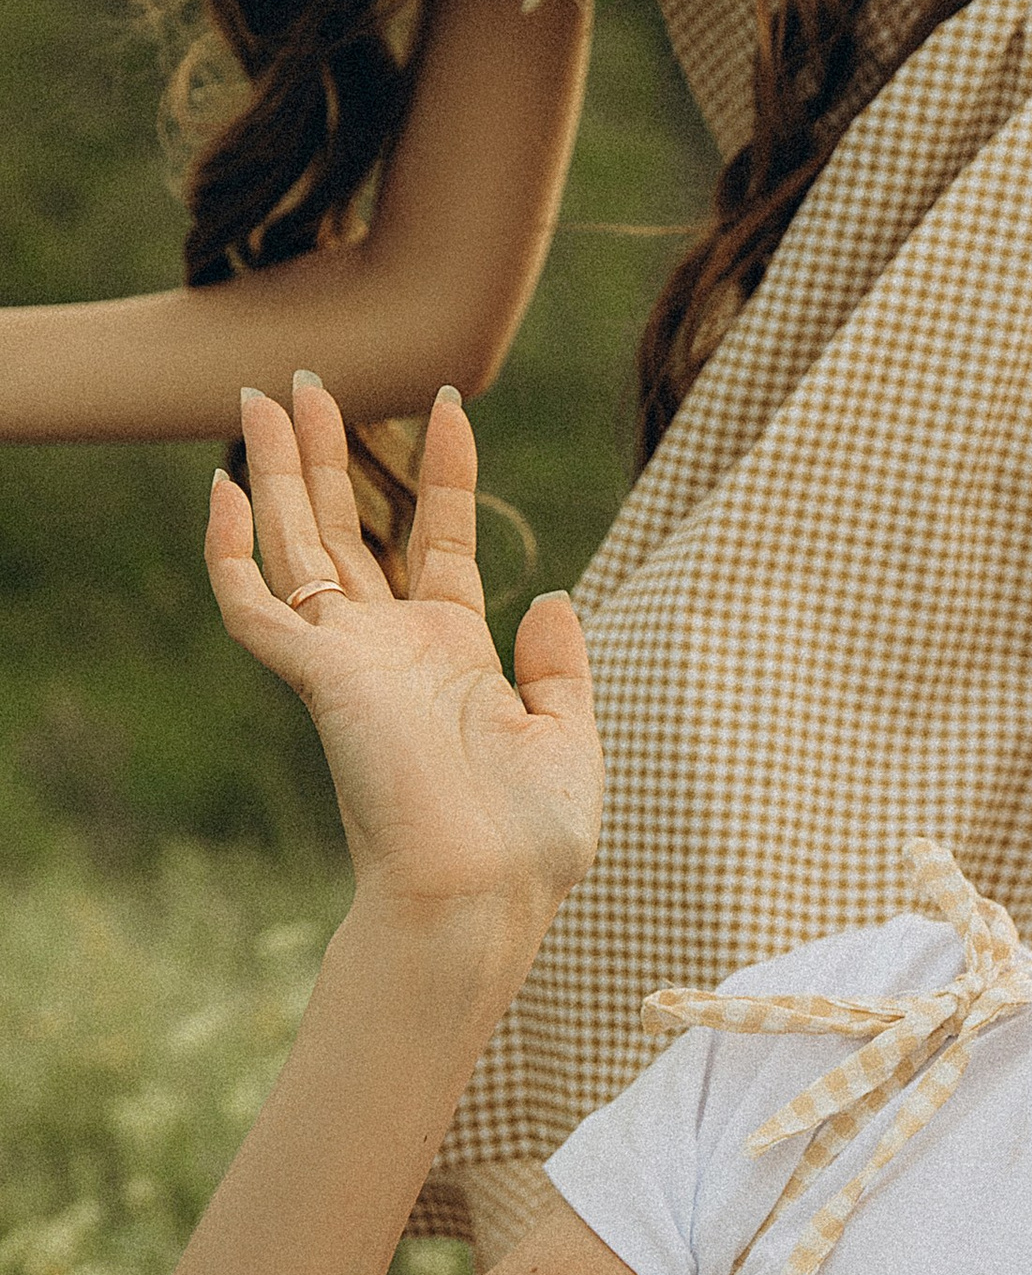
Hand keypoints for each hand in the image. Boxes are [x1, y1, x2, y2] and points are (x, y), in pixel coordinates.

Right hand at [206, 374, 600, 939]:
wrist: (487, 893)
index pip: (439, 538)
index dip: (444, 470)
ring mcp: (350, 661)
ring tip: (266, 396)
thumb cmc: (532, 839)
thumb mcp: (568, 735)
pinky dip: (230, 552)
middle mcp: (393, 650)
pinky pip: (256, 605)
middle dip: (326, 455)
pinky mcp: (320, 677)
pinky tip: (220, 489)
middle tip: (306, 381)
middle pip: (347, 529)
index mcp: (454, 656)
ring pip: (297, 545)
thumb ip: (559, 665)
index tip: (451, 399)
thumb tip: (555, 594)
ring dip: (277, 473)